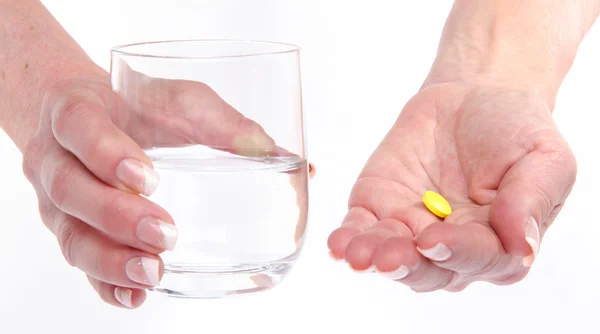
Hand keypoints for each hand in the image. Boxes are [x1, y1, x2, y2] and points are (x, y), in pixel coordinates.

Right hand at [21, 69, 293, 307]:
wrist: (87, 119)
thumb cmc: (138, 108)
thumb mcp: (176, 99)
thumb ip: (221, 122)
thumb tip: (277, 154)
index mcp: (76, 109)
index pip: (79, 127)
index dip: (106, 153)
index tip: (148, 178)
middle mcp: (55, 158)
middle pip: (69, 190)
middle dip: (116, 216)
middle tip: (165, 233)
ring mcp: (55, 201)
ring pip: (69, 236)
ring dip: (109, 259)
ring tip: (152, 272)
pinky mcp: (71, 231)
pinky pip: (78, 265)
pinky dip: (105, 284)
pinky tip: (135, 295)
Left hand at [327, 82, 575, 290]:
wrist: (474, 96)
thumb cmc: (515, 130)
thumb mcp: (543, 157)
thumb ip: (530, 201)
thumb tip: (523, 248)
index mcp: (498, 244)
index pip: (478, 258)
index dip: (456, 252)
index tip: (435, 240)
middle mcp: (452, 246)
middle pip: (429, 269)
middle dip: (408, 265)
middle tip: (390, 258)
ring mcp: (411, 230)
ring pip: (390, 255)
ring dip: (373, 257)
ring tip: (358, 255)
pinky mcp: (379, 208)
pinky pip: (362, 229)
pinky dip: (349, 237)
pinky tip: (339, 244)